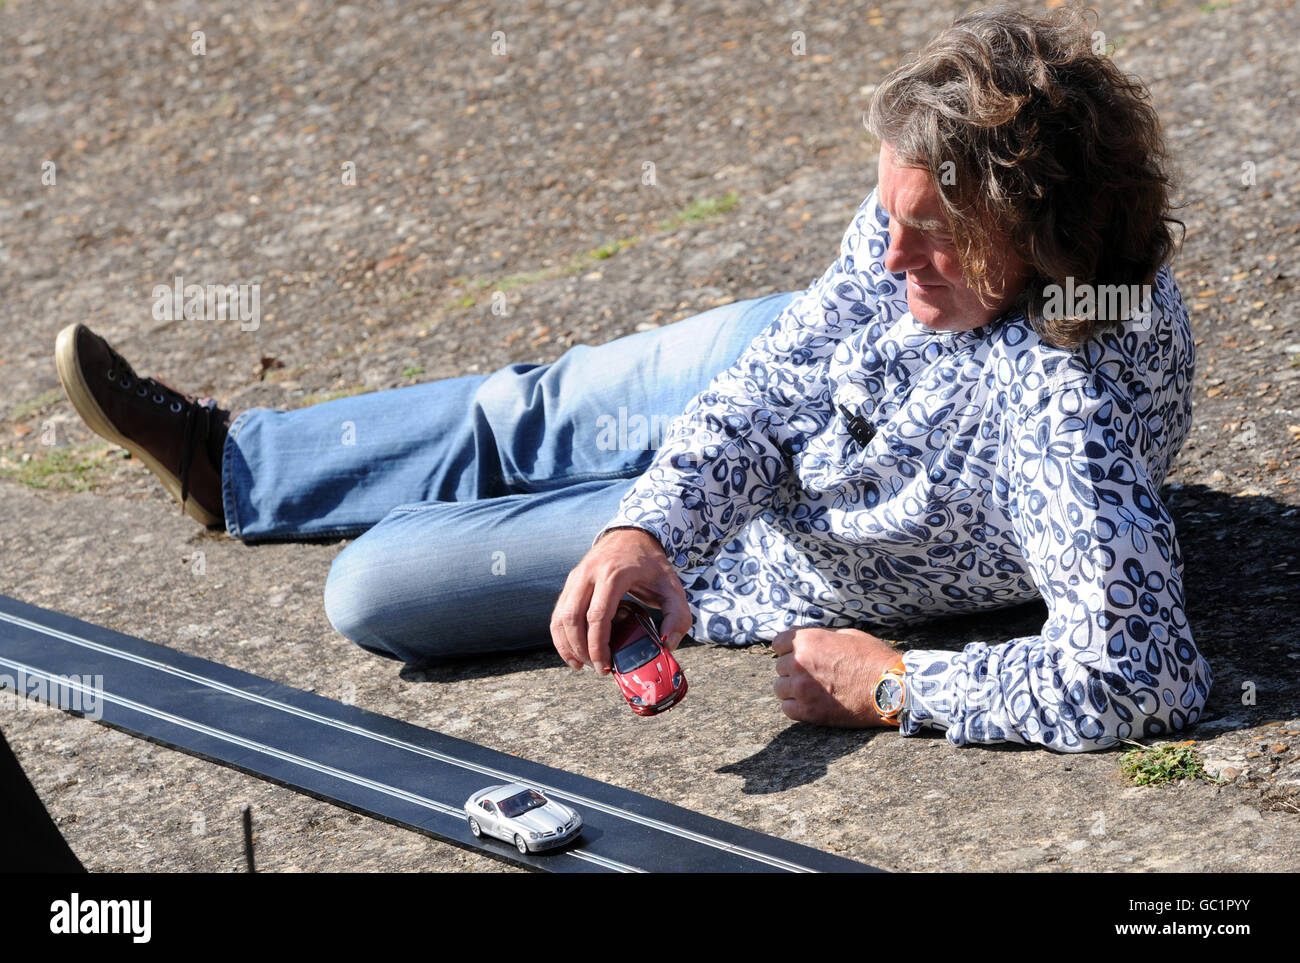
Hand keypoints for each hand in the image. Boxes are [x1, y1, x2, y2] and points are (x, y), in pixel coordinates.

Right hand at [551, 527, 691, 673]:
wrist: (632, 535)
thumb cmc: (652, 564)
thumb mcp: (673, 587)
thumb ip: (678, 616)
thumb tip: (666, 644)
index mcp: (614, 574)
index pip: (598, 615)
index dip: (598, 645)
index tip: (607, 666)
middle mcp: (589, 574)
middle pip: (573, 618)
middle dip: (582, 650)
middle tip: (598, 669)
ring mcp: (576, 577)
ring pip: (560, 617)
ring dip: (568, 645)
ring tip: (583, 665)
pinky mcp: (570, 582)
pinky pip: (558, 613)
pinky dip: (560, 636)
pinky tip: (572, 652)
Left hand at [770, 626, 900, 726]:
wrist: (890, 689)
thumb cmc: (873, 659)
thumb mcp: (847, 635)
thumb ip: (820, 637)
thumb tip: (805, 639)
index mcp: (808, 640)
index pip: (778, 643)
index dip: (789, 649)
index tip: (798, 655)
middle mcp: (799, 662)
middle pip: (780, 666)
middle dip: (793, 669)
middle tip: (812, 675)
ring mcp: (801, 688)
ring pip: (780, 688)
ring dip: (792, 689)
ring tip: (811, 691)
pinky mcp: (808, 711)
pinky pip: (787, 709)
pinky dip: (796, 707)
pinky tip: (810, 704)